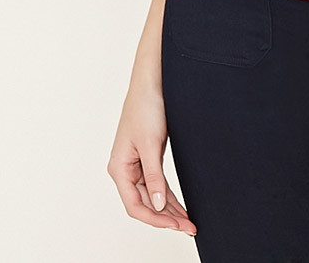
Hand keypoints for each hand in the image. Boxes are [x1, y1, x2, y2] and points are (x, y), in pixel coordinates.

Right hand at [107, 81, 196, 237]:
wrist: (153, 81)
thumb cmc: (145, 107)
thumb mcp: (150, 143)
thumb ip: (153, 176)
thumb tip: (159, 205)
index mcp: (119, 168)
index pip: (135, 206)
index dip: (155, 219)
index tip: (176, 225)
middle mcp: (125, 169)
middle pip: (145, 203)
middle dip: (167, 217)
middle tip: (189, 227)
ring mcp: (136, 164)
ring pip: (153, 195)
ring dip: (170, 209)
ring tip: (189, 221)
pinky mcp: (148, 157)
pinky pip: (158, 183)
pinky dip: (169, 195)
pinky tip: (180, 206)